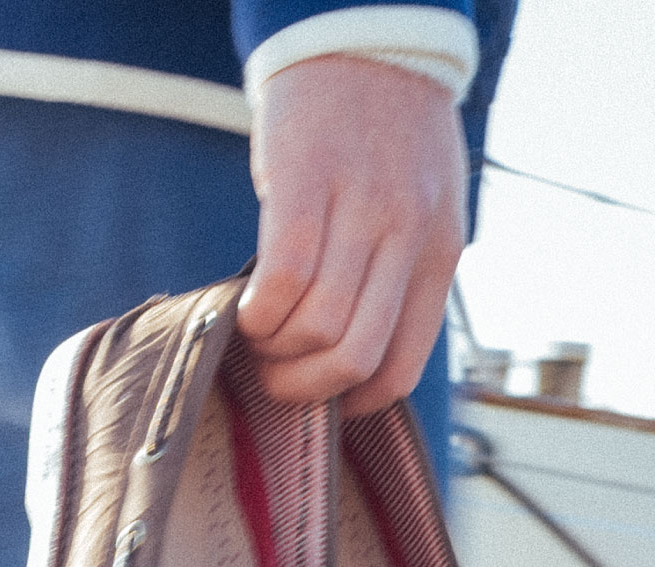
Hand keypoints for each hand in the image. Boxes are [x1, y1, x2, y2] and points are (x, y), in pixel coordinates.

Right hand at [237, 55, 466, 414]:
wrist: (366, 40)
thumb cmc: (390, 137)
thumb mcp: (426, 211)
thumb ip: (401, 277)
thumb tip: (355, 356)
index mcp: (439, 255)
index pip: (401, 367)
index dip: (354, 404)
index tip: (324, 404)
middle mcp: (407, 236)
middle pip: (353, 356)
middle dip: (304, 389)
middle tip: (276, 380)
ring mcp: (358, 210)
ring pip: (317, 326)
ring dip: (275, 350)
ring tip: (260, 336)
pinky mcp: (306, 185)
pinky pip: (282, 279)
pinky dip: (258, 313)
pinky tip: (249, 307)